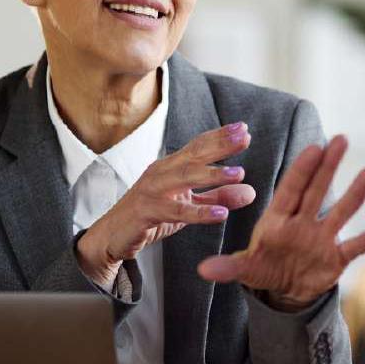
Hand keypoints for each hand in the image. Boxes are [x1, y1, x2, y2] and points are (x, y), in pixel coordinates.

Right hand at [77, 122, 258, 284]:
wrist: (113, 235)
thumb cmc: (151, 215)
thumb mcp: (190, 205)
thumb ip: (218, 197)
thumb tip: (251, 191)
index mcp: (171, 167)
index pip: (198, 146)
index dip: (220, 137)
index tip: (244, 129)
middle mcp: (161, 172)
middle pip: (194, 154)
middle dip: (220, 145)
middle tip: (245, 137)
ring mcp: (152, 190)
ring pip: (184, 178)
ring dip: (212, 175)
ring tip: (239, 173)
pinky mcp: (147, 212)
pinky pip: (176, 211)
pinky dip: (199, 212)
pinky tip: (221, 214)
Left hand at [195, 134, 364, 310]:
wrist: (286, 290)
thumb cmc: (264, 268)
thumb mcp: (246, 268)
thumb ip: (229, 267)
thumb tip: (203, 270)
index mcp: (279, 219)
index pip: (292, 189)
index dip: (302, 169)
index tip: (313, 147)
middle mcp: (304, 223)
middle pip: (318, 190)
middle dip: (329, 166)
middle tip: (341, 139)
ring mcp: (322, 239)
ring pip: (341, 213)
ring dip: (355, 194)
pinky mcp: (336, 259)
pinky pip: (352, 248)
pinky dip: (363, 242)